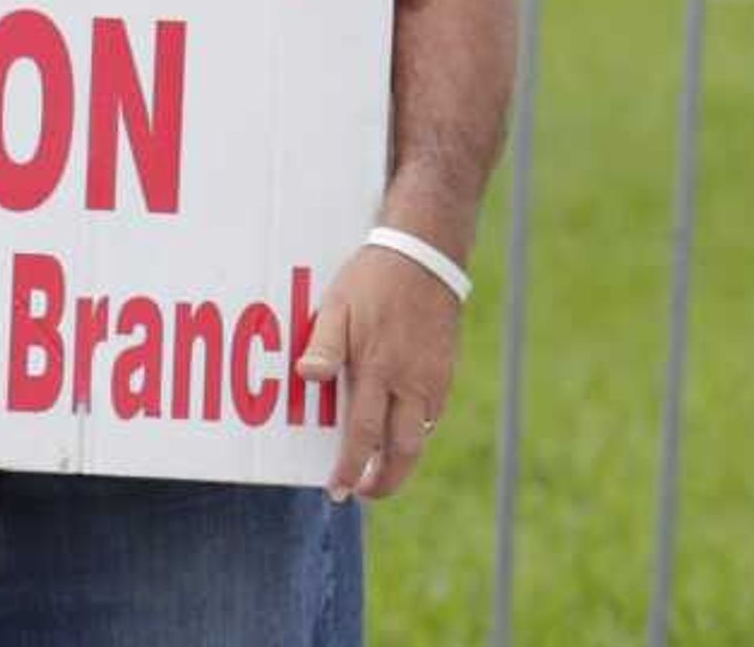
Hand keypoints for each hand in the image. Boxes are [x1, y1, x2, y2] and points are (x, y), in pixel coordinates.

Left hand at [300, 240, 464, 500]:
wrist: (423, 259)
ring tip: (379, 468)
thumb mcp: (336, 306)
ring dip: (401, 457)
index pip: (364, 434)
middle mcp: (410, 383)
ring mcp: (433, 380)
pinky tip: (397, 428)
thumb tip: (308, 377)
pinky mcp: (446, 373)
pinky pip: (431, 414)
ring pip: (420, 435)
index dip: (352, 467)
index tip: (339, 490)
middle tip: (366, 494)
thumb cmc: (370, 282)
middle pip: (404, 450)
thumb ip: (323, 344)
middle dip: (386, 480)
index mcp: (378, 370)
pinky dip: (414, 429)